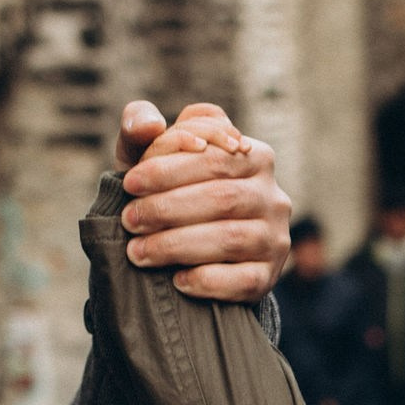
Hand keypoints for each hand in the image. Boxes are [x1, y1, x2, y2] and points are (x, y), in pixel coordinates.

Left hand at [115, 100, 293, 296]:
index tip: (129, 183)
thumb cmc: (170, 193)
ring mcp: (275, 239)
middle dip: (168, 209)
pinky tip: (177, 280)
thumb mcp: (153, 160)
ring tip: (138, 251)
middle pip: (222, 198)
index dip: (169, 170)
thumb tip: (148, 123)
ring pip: (230, 239)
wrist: (194, 251)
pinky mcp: (268, 277)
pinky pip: (243, 281)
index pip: (215, 157)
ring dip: (177, 246)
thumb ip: (141, 133)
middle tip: (129, 220)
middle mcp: (273, 197)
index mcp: (254, 157)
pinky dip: (207, 280)